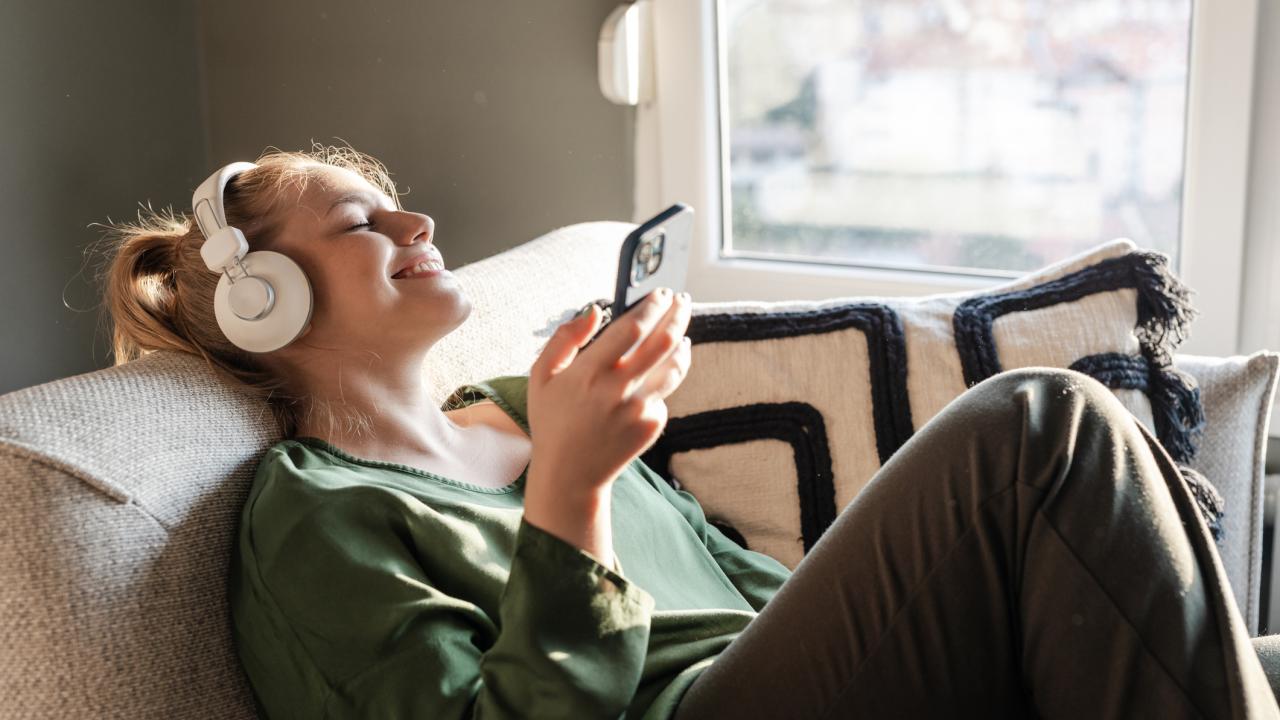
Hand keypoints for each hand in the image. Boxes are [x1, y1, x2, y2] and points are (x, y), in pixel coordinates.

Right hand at [526, 288, 692, 494]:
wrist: (570, 475)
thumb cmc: (553, 421)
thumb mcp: (541, 376)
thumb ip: (564, 338)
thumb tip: (594, 311)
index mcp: (589, 372)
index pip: (632, 328)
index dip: (651, 306)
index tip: (660, 293)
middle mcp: (618, 390)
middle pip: (663, 341)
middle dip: (677, 314)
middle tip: (683, 300)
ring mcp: (639, 409)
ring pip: (675, 366)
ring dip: (683, 344)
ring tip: (682, 333)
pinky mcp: (651, 426)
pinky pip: (664, 395)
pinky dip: (661, 381)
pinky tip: (653, 378)